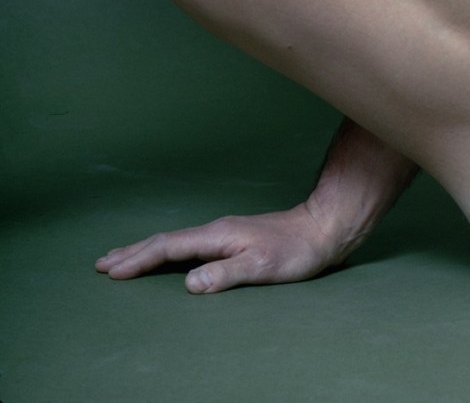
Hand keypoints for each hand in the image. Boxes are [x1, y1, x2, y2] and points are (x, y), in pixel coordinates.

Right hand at [95, 204, 343, 293]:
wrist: (324, 228)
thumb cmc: (298, 250)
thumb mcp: (263, 266)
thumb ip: (226, 275)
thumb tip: (189, 283)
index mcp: (218, 235)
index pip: (169, 247)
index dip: (140, 260)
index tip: (112, 271)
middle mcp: (217, 230)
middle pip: (166, 240)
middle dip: (133, 252)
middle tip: (101, 264)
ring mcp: (225, 233)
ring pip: (176, 240)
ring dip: (146, 250)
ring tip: (122, 258)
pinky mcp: (234, 238)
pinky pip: (189, 244)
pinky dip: (168, 250)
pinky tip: (168, 257)